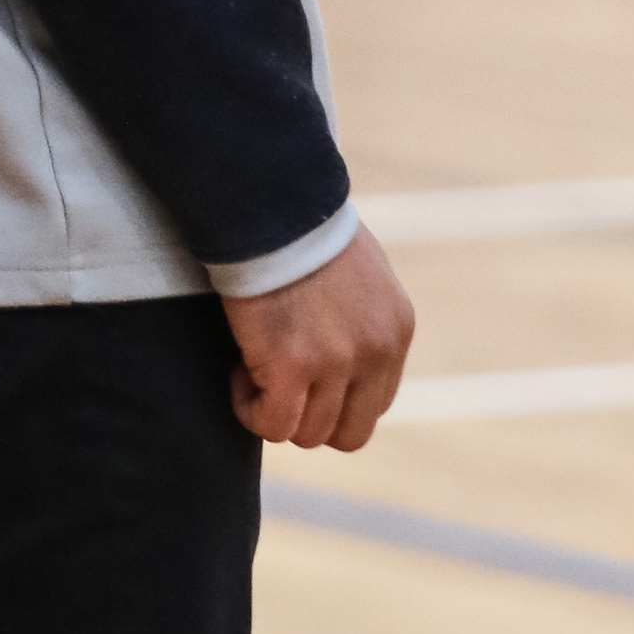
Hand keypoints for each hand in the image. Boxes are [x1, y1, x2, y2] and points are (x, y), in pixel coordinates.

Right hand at [222, 223, 414, 450]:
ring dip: (275, 409)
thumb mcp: (360, 274)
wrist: (273, 199)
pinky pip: (271, 424)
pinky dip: (250, 409)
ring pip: (307, 433)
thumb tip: (345, 358)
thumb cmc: (304, 227)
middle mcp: (375, 351)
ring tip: (253, 365)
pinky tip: (238, 371)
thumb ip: (362, 320)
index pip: (375, 403)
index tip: (302, 374)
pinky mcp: (292, 365)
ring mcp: (336, 362)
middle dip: (310, 417)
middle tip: (278, 381)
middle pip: (349, 433)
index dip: (333, 399)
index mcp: (395, 329)